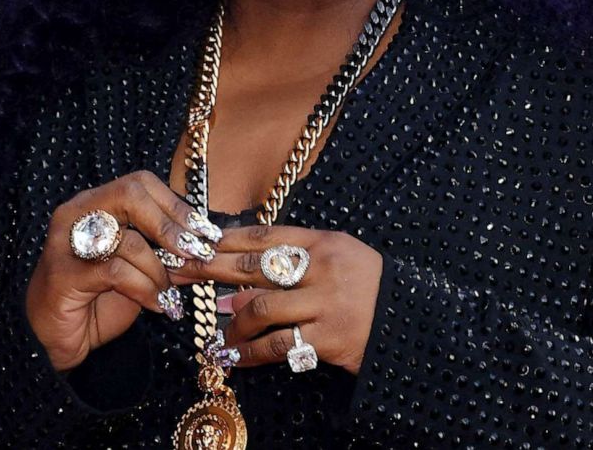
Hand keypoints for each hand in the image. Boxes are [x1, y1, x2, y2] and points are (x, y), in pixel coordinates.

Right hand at [25, 171, 218, 371]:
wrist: (54, 339)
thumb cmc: (96, 300)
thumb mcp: (138, 270)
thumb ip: (166, 254)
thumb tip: (208, 246)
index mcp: (94, 203)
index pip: (140, 183)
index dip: (176, 205)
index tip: (205, 232)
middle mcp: (76, 213)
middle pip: (130, 194)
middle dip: (169, 225)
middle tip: (193, 253)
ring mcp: (66, 242)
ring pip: (128, 239)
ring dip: (159, 271)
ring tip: (170, 294)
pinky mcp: (64, 274)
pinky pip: (117, 272)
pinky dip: (145, 289)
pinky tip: (157, 306)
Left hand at [173, 224, 382, 374]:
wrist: (413, 323)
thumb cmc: (368, 288)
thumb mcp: (339, 257)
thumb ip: (295, 260)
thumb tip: (237, 278)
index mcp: (323, 241)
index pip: (262, 236)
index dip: (223, 240)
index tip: (193, 243)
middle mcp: (322, 268)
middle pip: (253, 268)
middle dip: (209, 271)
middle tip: (179, 275)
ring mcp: (326, 303)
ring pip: (260, 309)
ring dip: (232, 325)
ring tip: (218, 336)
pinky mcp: (329, 338)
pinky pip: (279, 345)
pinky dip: (252, 354)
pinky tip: (236, 358)